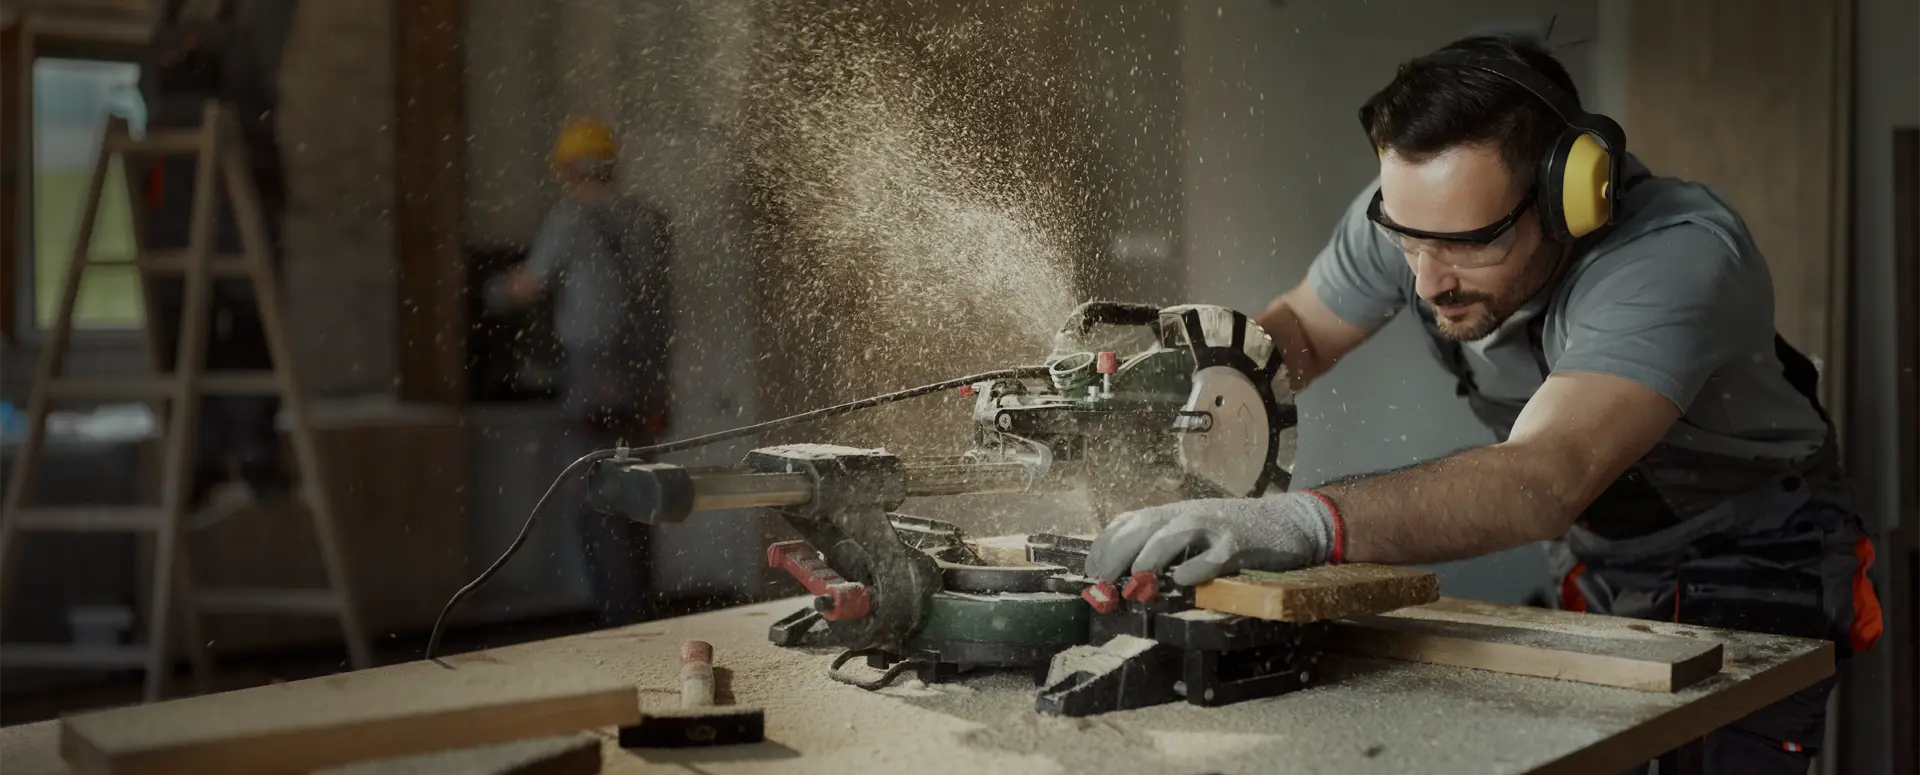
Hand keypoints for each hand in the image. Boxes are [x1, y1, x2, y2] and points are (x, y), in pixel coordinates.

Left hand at [1085, 492, 1339, 585]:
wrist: (1289, 522)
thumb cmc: (1233, 532)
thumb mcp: (1193, 530)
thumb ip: (1162, 544)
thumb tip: (1123, 573)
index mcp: (1173, 514)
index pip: (1127, 522)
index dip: (1103, 545)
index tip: (1090, 571)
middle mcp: (1188, 515)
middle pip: (1143, 526)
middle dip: (1118, 552)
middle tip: (1104, 582)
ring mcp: (1214, 527)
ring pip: (1174, 533)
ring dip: (1151, 555)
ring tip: (1137, 580)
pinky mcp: (1240, 544)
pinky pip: (1215, 555)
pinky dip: (1197, 567)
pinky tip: (1184, 581)